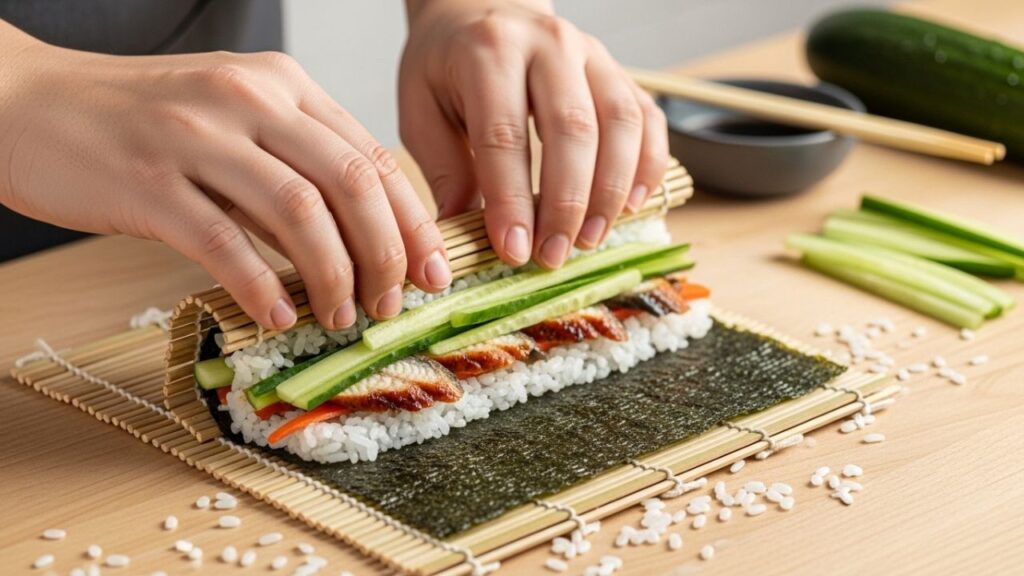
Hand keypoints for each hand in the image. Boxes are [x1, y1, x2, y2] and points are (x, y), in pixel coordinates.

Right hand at [0, 22, 451, 330]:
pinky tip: (278, 316)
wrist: (26, 102)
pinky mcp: (148, 182)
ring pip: (299, 212)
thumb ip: (293, 163)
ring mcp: (196, 137)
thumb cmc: (139, 119)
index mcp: (280, 85)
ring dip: (334, 275)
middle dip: (387, 253)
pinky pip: (224, 241)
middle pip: (351, 182)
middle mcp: (248, 100)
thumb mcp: (232, 118)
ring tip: (342, 318)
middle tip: (395, 304)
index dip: (413, 220)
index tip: (434, 270)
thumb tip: (360, 237)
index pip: (371, 155)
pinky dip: (262, 285)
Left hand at [400, 0, 668, 268]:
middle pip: (571, 129)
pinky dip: (647, 167)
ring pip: (620, 123)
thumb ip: (445, 170)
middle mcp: (549, 43)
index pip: (504, 134)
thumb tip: (462, 236)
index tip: (514, 250)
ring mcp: (593, 54)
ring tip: (590, 240)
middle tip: (553, 255)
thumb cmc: (447, 68)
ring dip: (610, 191)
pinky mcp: (620, 71)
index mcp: (489, 51)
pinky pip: (648, 119)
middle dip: (565, 203)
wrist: (481, 14)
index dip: (510, 199)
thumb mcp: (421, 110)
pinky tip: (629, 207)